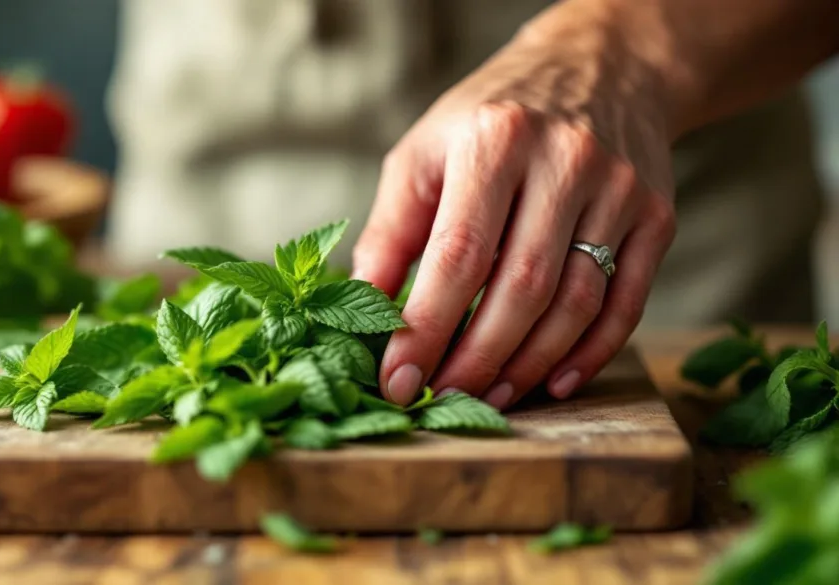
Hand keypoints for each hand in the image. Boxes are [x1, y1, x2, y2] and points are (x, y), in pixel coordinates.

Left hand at [352, 2, 677, 407]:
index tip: (397, 379)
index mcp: (496, 139)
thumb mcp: (426, 150)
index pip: (458, 253)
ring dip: (529, 363)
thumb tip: (363, 307)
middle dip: (477, 359)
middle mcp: (566, 160)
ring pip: (576, 302)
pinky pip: (626, 301)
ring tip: (491, 395)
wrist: (603, 68)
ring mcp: (620, 189)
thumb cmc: (494, 118)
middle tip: (444, 398)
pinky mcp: (657, 215)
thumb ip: (392, 228)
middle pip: (522, 287)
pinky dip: (591, 352)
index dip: (425, 327)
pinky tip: (555, 380)